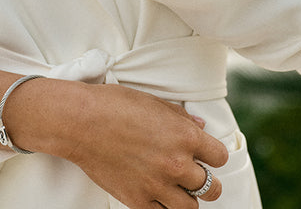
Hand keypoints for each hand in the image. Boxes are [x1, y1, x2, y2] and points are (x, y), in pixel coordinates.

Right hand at [6, 79, 228, 207]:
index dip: (213, 155)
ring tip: (177, 187)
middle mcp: (176, 163)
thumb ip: (180, 117)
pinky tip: (157, 193)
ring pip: (190, 207)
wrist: (80, 122)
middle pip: (211, 187)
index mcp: (184, 136)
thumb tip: (200, 126)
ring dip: (186, 197)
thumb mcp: (152, 102)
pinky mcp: (138, 200)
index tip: (207, 155)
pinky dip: (162, 206)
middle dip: (206, 181)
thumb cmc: (113, 105)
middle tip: (196, 176)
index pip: (219, 157)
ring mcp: (157, 185)